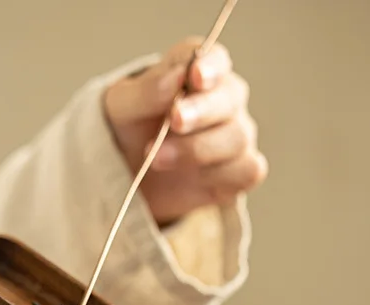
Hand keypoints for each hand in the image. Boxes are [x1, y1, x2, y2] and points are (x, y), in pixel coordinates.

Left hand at [105, 38, 267, 225]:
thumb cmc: (130, 131)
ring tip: (158, 159)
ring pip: (237, 138)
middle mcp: (224, 100)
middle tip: (174, 121)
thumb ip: (146, 91)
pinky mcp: (240, 172)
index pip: (215, 59)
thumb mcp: (121, 107)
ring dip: (197, 150)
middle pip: (230, 98)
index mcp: (197, 71)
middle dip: (201, 111)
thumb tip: (175, 78)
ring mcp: (235, 136)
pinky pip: (248, 170)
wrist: (132, 177)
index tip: (195, 76)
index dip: (210, 67)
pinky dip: (219, 176)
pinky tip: (192, 180)